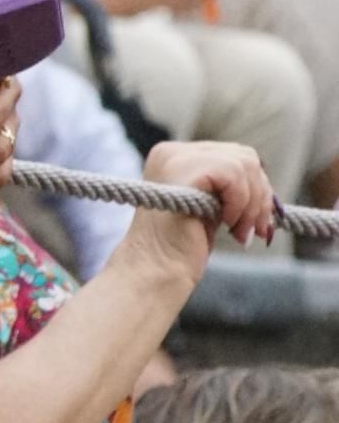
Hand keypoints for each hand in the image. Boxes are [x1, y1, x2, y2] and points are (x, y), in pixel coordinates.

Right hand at [118, 141, 274, 282]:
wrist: (156, 270)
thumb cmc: (181, 248)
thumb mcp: (208, 208)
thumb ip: (227, 188)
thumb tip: (266, 185)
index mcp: (175, 157)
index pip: (234, 154)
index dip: (255, 188)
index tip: (254, 223)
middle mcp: (172, 151)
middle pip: (244, 155)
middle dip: (260, 196)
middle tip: (253, 230)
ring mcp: (175, 158)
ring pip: (245, 162)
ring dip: (253, 203)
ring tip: (240, 232)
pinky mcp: (183, 170)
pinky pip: (234, 173)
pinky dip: (241, 203)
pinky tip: (228, 225)